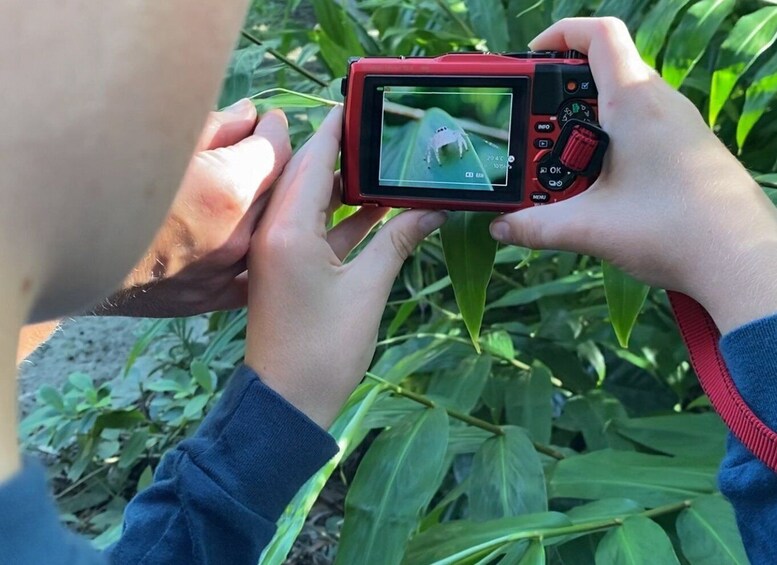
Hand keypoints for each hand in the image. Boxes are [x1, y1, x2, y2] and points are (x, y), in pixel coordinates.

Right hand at [94, 99, 291, 316]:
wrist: (55, 247)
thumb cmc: (98, 179)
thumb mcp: (157, 136)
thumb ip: (216, 126)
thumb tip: (249, 117)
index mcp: (226, 191)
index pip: (276, 151)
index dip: (274, 130)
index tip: (269, 122)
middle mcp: (235, 237)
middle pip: (279, 191)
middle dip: (273, 166)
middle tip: (261, 149)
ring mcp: (224, 273)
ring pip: (269, 232)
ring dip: (266, 207)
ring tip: (250, 186)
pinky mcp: (209, 298)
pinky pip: (251, 274)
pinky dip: (254, 252)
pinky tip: (246, 234)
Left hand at [244, 106, 446, 427]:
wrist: (288, 403)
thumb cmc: (325, 349)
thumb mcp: (368, 289)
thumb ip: (398, 240)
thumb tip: (432, 208)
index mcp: (288, 229)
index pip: (313, 159)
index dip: (338, 128)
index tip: (363, 102)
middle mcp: (275, 232)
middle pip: (310, 175)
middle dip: (345, 152)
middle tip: (385, 132)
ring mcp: (277, 251)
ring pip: (312, 202)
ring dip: (346, 185)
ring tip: (387, 165)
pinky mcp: (285, 269)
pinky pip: (313, 229)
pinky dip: (342, 218)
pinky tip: (376, 209)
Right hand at [489, 17, 776, 332]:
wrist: (742, 260)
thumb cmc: (679, 231)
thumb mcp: (591, 227)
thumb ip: (537, 226)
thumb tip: (502, 226)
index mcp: (635, 103)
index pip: (598, 36)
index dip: (558, 36)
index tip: (528, 62)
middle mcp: (658, 105)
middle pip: (598, 75)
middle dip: (555, 101)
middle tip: (530, 137)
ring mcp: (674, 127)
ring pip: (615, 106)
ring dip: (578, 129)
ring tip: (555, 169)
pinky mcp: (681, 151)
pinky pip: (633, 132)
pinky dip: (602, 148)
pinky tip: (591, 187)